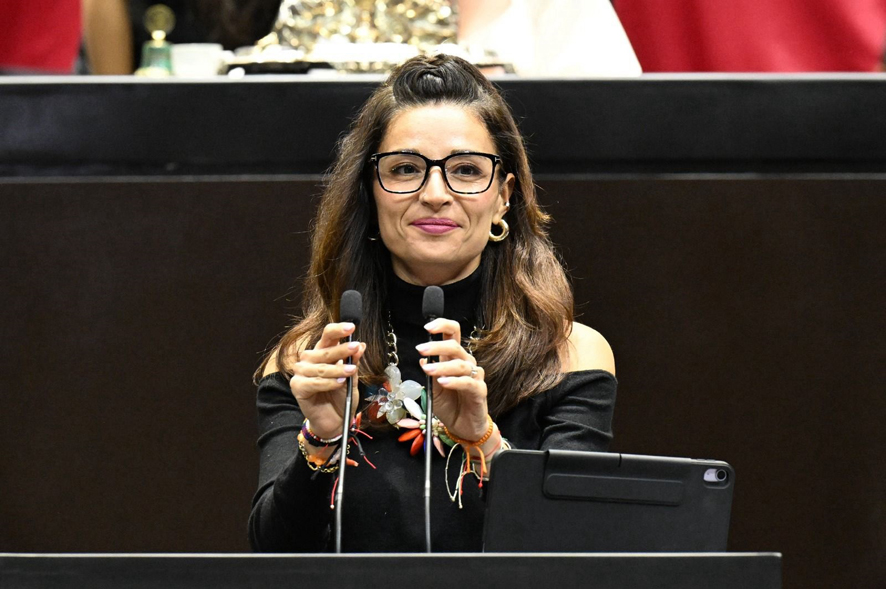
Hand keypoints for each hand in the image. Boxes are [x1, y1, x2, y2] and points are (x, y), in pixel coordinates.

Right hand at [290, 322, 365, 438]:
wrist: (335, 420)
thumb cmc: (341, 397)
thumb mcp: (353, 378)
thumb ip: (355, 362)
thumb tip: (362, 345)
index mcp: (322, 353)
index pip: (327, 336)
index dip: (337, 330)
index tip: (351, 327)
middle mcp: (309, 360)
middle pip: (323, 350)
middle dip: (341, 349)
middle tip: (355, 347)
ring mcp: (301, 373)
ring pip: (320, 367)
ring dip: (337, 369)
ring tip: (351, 371)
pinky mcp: (297, 387)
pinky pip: (313, 382)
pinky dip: (328, 382)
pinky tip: (339, 383)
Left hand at [418, 318, 489, 441]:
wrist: (462, 427)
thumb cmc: (449, 405)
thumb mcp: (433, 389)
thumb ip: (430, 373)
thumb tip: (422, 358)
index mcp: (454, 359)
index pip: (453, 334)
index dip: (442, 326)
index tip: (428, 327)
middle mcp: (466, 364)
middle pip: (455, 346)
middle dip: (437, 346)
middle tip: (421, 349)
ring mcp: (475, 377)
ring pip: (461, 364)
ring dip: (442, 366)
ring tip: (428, 371)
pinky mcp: (480, 391)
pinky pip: (468, 383)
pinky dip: (455, 381)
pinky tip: (443, 382)